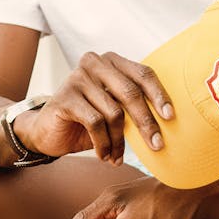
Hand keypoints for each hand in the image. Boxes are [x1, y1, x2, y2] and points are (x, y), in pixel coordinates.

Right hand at [14, 52, 173, 163]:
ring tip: (118, 157)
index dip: (159, 95)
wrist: (47, 132)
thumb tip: (168, 121)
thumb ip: (133, 106)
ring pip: (114, 112)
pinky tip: (104, 156)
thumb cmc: (87, 120)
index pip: (143, 74)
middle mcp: (95, 64)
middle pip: (131, 92)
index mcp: (112, 62)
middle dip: (147, 122)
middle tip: (157, 145)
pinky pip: (95, 122)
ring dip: (120, 141)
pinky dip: (103, 144)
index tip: (171, 117)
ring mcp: (78, 78)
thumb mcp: (113, 109)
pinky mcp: (65, 97)